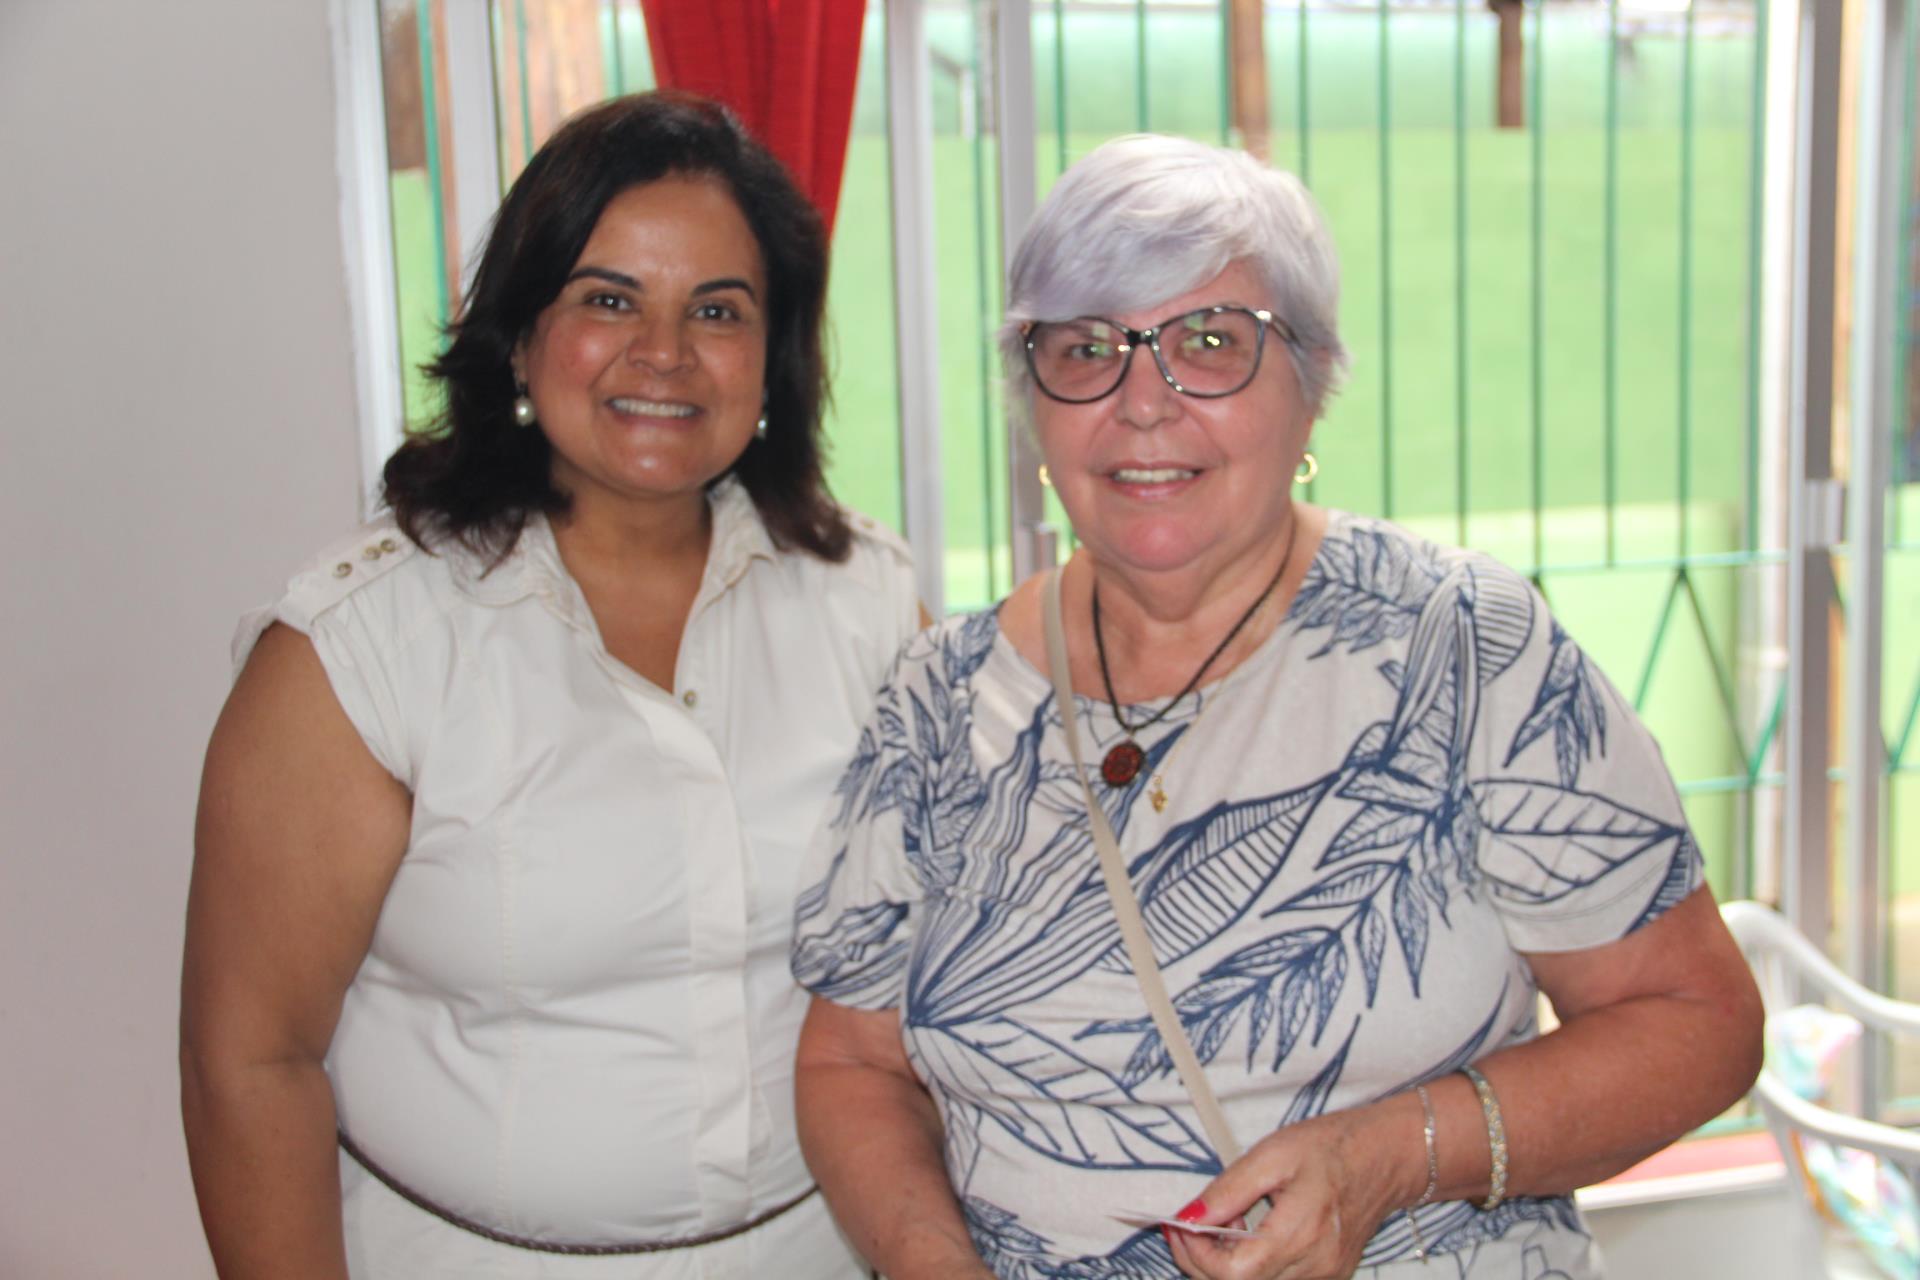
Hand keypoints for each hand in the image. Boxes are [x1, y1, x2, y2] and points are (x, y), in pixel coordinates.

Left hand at [1163, 1106, 1411, 1279]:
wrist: (1386, 1156)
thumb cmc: (1334, 1147)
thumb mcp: (1273, 1154)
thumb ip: (1228, 1190)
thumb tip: (1189, 1216)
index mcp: (1301, 1233)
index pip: (1233, 1274)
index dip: (1196, 1255)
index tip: (1180, 1226)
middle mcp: (1316, 1266)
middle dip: (1203, 1260)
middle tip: (1190, 1223)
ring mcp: (1325, 1275)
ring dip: (1227, 1264)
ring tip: (1225, 1223)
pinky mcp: (1329, 1275)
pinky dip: (1253, 1264)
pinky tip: (1249, 1235)